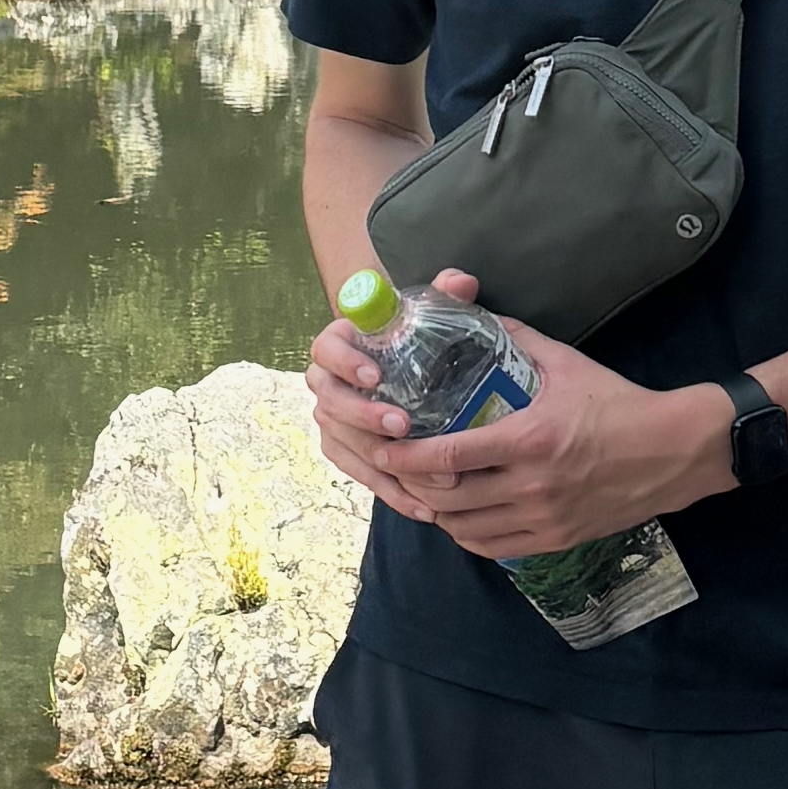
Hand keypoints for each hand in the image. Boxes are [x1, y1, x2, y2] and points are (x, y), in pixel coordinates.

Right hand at [306, 266, 485, 515]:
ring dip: (379, 461)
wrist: (402, 361)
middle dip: (363, 417)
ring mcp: (333, 420)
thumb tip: (462, 283)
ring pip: (342, 444)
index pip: (325, 348)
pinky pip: (360, 475)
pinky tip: (422, 506)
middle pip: (329, 403)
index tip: (374, 374)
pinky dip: (390, 492)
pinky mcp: (345, 452)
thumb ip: (445, 293)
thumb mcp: (429, 311)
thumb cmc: (413, 332)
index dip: (343, 362)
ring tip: (419, 474)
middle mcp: (327, 382)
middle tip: (402, 424)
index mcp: (339, 342)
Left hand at [371, 313, 733, 559]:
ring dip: (439, 512)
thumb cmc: (617, 402)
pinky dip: (469, 535)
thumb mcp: (567, 363)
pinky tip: (462, 516)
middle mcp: (530, 486)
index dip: (408, 456)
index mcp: (528, 439)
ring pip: (467, 530)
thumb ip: (517, 340)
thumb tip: (476, 313)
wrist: (671, 451)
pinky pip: (495, 548)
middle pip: (450, 499)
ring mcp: (542, 519)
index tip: (384, 447)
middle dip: (415, 485)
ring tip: (427, 490)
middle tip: (398, 468)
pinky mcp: (556, 541)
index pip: (450, 455)